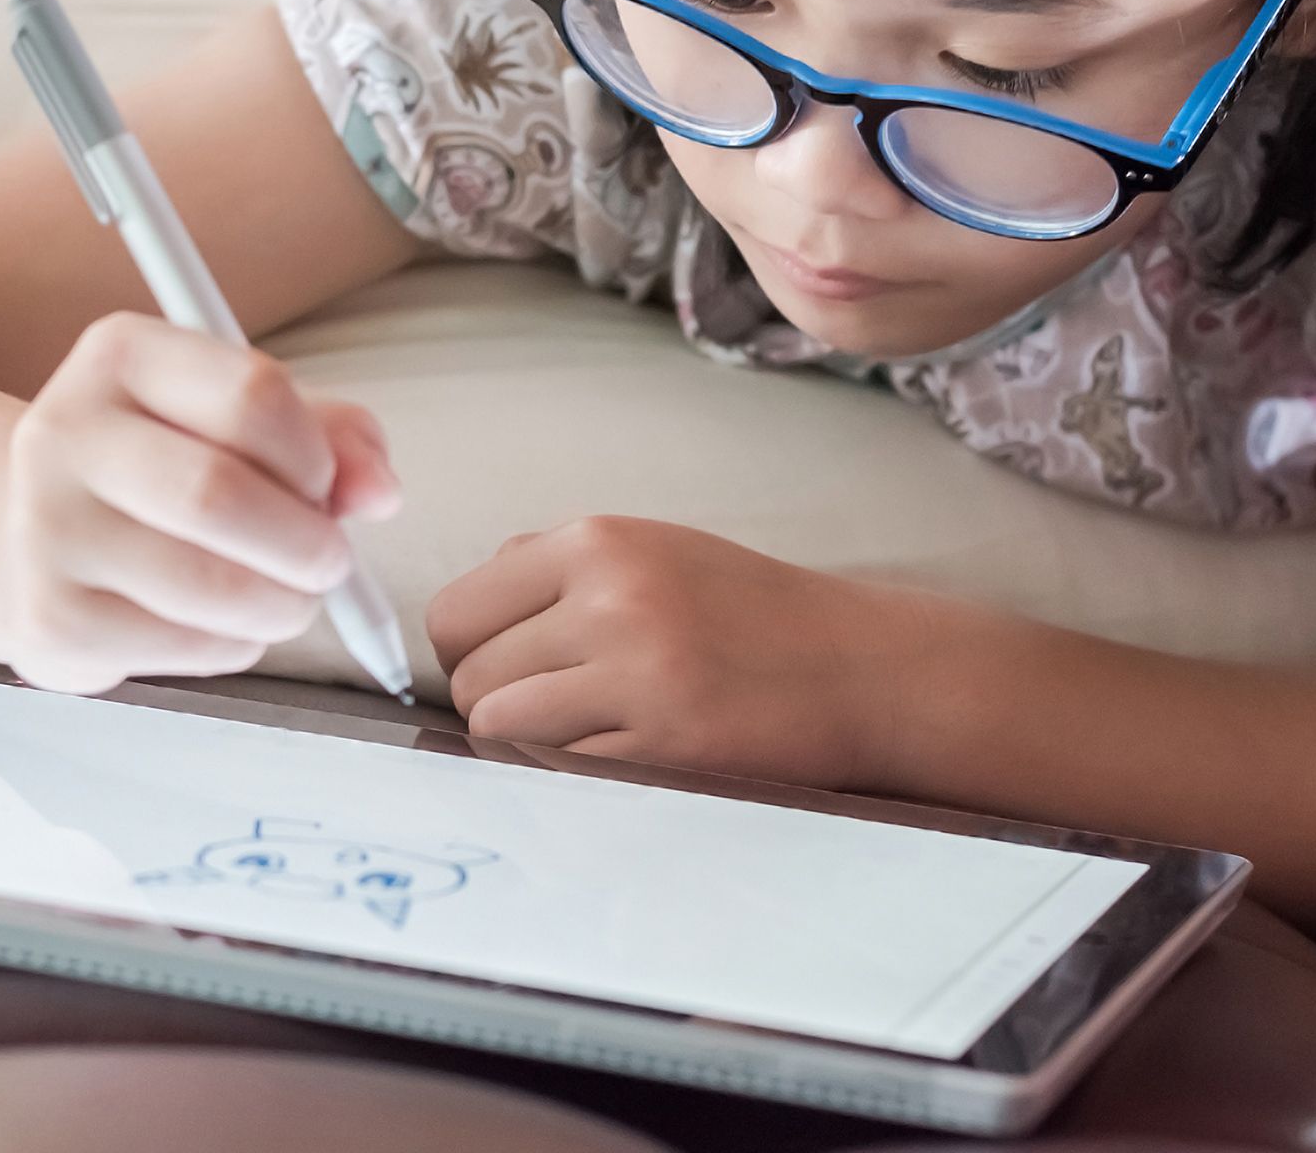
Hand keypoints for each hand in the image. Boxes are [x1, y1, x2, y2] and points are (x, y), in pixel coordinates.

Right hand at [0, 311, 400, 694]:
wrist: (29, 542)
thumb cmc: (161, 470)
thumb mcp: (242, 421)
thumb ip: (330, 435)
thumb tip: (379, 489)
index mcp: (121, 355)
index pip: (251, 394)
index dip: (315, 455)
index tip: (325, 485)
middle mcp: (65, 431)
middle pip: (219, 494)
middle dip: (307, 544)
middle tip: (329, 562)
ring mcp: (46, 529)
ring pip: (211, 585)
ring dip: (283, 604)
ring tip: (286, 596)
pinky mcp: (51, 619)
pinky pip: (188, 647)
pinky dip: (238, 645)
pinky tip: (224, 623)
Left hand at [426, 516, 929, 788]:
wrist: (860, 668)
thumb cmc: (747, 613)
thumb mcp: (652, 551)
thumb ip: (551, 568)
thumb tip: (461, 616)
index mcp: (598, 543)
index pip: (455, 610)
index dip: (465, 651)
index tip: (500, 668)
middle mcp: (610, 600)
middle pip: (469, 675)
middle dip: (492, 701)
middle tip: (549, 708)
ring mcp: (636, 676)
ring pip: (499, 726)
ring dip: (525, 742)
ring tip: (582, 731)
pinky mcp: (663, 747)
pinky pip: (558, 770)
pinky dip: (572, 773)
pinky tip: (624, 753)